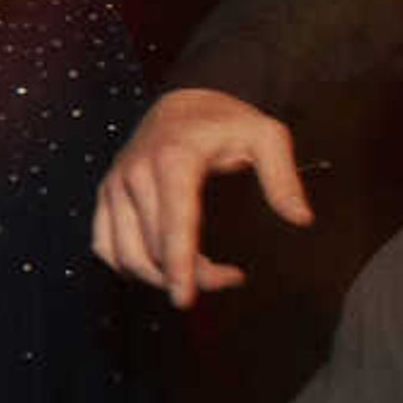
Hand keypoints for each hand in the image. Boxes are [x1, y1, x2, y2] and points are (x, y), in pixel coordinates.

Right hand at [90, 85, 311, 306]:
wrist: (182, 104)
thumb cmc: (226, 122)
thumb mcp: (266, 136)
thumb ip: (283, 178)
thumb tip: (300, 219)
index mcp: (173, 159)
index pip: (173, 224)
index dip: (180, 266)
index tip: (186, 298)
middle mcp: (136, 172)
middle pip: (152, 247)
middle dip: (188, 275)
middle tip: (228, 278)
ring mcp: (115, 184)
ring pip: (125, 252)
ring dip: (157, 276)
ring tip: (195, 276)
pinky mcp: (105, 194)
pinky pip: (103, 244)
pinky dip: (126, 265)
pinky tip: (157, 268)